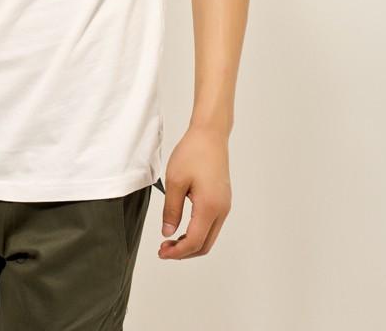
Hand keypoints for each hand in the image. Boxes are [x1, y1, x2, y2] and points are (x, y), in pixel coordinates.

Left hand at [158, 124, 231, 259]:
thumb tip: (168, 233)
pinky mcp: (223, 200)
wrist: (210, 134)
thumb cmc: (193, 153)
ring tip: (170, 239)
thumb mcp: (175, 181)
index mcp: (209, 207)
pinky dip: (197, 232)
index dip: (177, 252)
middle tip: (164, 249)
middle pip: (205, 245)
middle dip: (184, 252)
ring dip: (191, 243)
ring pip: (209, 236)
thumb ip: (171, 210)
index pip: (194, 241)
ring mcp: (224, 205)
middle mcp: (221, 210)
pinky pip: (211, 225)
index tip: (161, 252)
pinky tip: (182, 227)